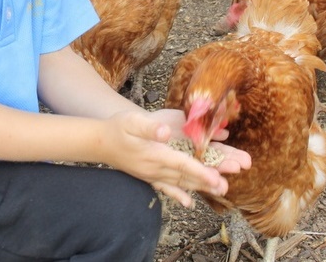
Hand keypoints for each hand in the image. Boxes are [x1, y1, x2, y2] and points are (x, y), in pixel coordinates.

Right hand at [101, 110, 247, 207]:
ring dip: (200, 186)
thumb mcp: (133, 121)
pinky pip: (166, 189)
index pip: (182, 165)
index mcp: (155, 155)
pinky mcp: (149, 176)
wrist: (100, 142)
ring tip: (219, 190)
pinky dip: (178, 196)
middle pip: (186, 176)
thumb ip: (150, 127)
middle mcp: (155, 169)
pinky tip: (188, 203)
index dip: (200, 172)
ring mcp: (152, 174)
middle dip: (207, 181)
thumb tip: (165, 132)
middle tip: (226, 187)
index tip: (216, 178)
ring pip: (180, 183)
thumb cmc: (118, 128)